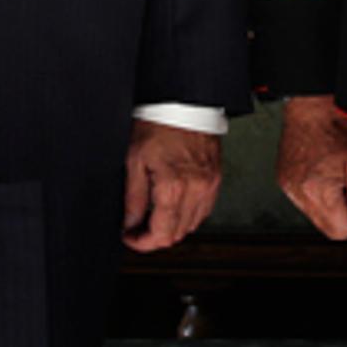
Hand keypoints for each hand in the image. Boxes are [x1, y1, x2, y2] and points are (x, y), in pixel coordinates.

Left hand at [123, 122, 220, 252]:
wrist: (184, 104)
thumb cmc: (159, 124)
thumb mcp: (134, 160)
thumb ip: (133, 198)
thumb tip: (130, 223)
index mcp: (173, 187)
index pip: (161, 234)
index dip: (142, 243)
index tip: (130, 237)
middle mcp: (196, 189)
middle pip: (177, 234)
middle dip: (155, 237)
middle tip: (138, 228)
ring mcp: (209, 185)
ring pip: (191, 225)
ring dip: (172, 226)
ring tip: (154, 214)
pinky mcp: (216, 180)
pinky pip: (204, 210)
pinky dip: (188, 214)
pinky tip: (174, 204)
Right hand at [274, 95, 346, 244]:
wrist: (312, 104)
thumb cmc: (339, 127)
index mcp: (318, 191)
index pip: (341, 232)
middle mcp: (298, 193)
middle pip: (327, 226)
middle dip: (341, 210)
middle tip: (346, 181)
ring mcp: (288, 187)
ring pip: (315, 214)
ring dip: (328, 201)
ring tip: (333, 173)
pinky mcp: (283, 180)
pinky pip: (303, 200)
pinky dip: (314, 190)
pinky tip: (320, 170)